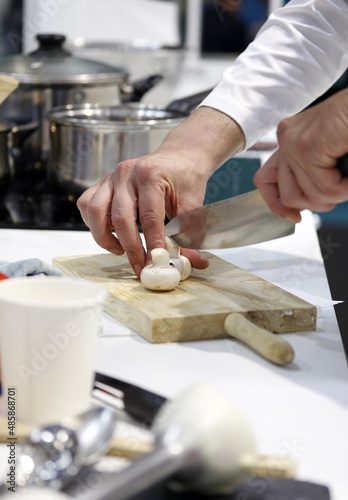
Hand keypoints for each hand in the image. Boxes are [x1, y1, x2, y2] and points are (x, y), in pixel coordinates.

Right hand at [77, 107, 244, 275]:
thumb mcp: (193, 204)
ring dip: (105, 237)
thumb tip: (197, 263)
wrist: (178, 157)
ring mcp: (111, 176)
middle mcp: (126, 173)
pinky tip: (111, 235)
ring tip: (121, 251)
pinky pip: (87, 204)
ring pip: (94, 210)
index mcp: (151, 175)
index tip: (156, 263)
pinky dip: (94, 224)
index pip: (149, 216)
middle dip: (130, 247)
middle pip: (120, 217)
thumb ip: (191, 233)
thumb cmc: (186, 179)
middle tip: (140, 266)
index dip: (152, 243)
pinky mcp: (102, 182)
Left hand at [254, 88, 347, 221]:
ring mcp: (295, 141)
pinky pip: (327, 189)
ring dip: (338, 193)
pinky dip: (346, 188)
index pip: (265, 179)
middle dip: (317, 202)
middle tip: (338, 188)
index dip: (277, 204)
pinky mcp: (309, 147)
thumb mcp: (328, 155)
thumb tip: (293, 209)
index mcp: (291, 138)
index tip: (295, 217)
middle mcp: (287, 137)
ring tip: (347, 175)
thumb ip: (309, 176)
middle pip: (288, 196)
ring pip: (310, 196)